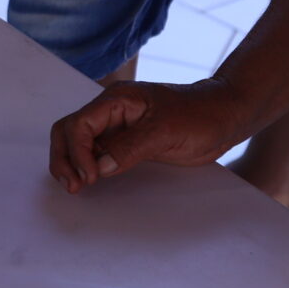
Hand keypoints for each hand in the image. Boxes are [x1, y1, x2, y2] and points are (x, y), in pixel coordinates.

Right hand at [48, 79, 255, 193]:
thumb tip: (98, 167)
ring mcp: (117, 128)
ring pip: (78, 144)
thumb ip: (130, 148)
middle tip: (72, 186)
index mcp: (117, 100)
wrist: (224, 117)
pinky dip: (88, 168)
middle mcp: (110, 112)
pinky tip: (91, 183)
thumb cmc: (200, 115)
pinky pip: (97, 154)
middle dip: (64, 158)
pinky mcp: (126, 144)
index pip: (79, 124)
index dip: (78, 152)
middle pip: (68, 131)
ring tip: (77, 187)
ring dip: (72, 164)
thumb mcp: (165, 131)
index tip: (91, 177)